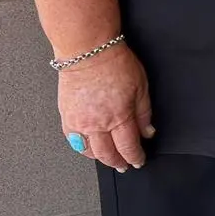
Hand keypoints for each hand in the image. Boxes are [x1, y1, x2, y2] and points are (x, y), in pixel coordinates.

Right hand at [58, 43, 153, 170]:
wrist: (87, 51)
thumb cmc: (114, 63)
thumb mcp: (141, 87)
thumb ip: (144, 113)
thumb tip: (148, 131)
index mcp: (118, 117)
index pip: (128, 147)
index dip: (135, 157)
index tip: (138, 160)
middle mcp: (97, 124)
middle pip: (108, 155)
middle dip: (118, 162)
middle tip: (124, 165)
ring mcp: (79, 122)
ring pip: (89, 152)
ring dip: (100, 158)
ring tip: (108, 159)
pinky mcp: (66, 117)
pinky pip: (73, 141)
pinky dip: (82, 148)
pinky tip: (88, 148)